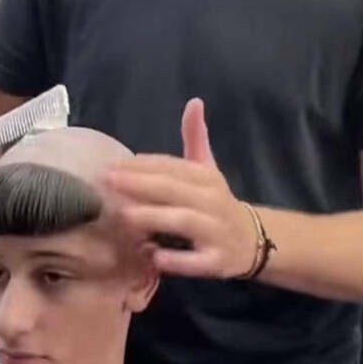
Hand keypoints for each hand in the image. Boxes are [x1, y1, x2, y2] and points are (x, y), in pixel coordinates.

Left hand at [105, 99, 257, 278]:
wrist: (253, 241)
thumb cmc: (216, 204)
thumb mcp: (208, 171)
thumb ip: (196, 139)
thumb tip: (193, 102)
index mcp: (206, 177)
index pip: (172, 166)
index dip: (142, 164)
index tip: (110, 165)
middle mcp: (211, 201)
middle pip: (174, 189)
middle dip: (140, 184)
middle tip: (108, 181)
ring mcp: (215, 232)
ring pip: (184, 221)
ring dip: (154, 217)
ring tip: (125, 214)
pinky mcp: (216, 261)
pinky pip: (195, 261)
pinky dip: (176, 259)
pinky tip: (154, 256)